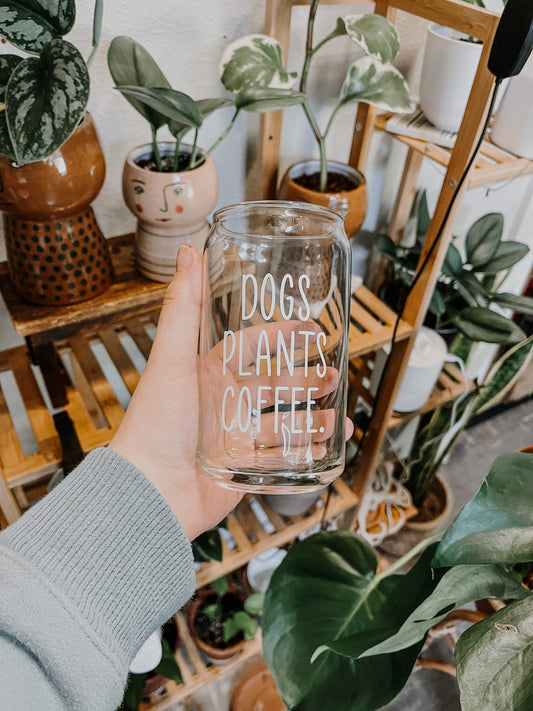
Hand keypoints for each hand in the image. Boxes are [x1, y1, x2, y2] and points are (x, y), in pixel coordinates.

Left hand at [110, 245, 353, 541]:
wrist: (150, 491)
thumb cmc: (156, 422)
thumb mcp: (171, 359)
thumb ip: (183, 308)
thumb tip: (188, 253)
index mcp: (207, 374)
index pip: (251, 346)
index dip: (280, 335)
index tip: (310, 330)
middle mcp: (222, 404)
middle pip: (274, 387)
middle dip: (305, 382)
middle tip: (332, 378)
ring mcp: (233, 438)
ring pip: (282, 424)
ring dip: (311, 420)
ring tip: (337, 420)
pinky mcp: (240, 471)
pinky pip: (278, 461)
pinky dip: (303, 456)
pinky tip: (324, 450)